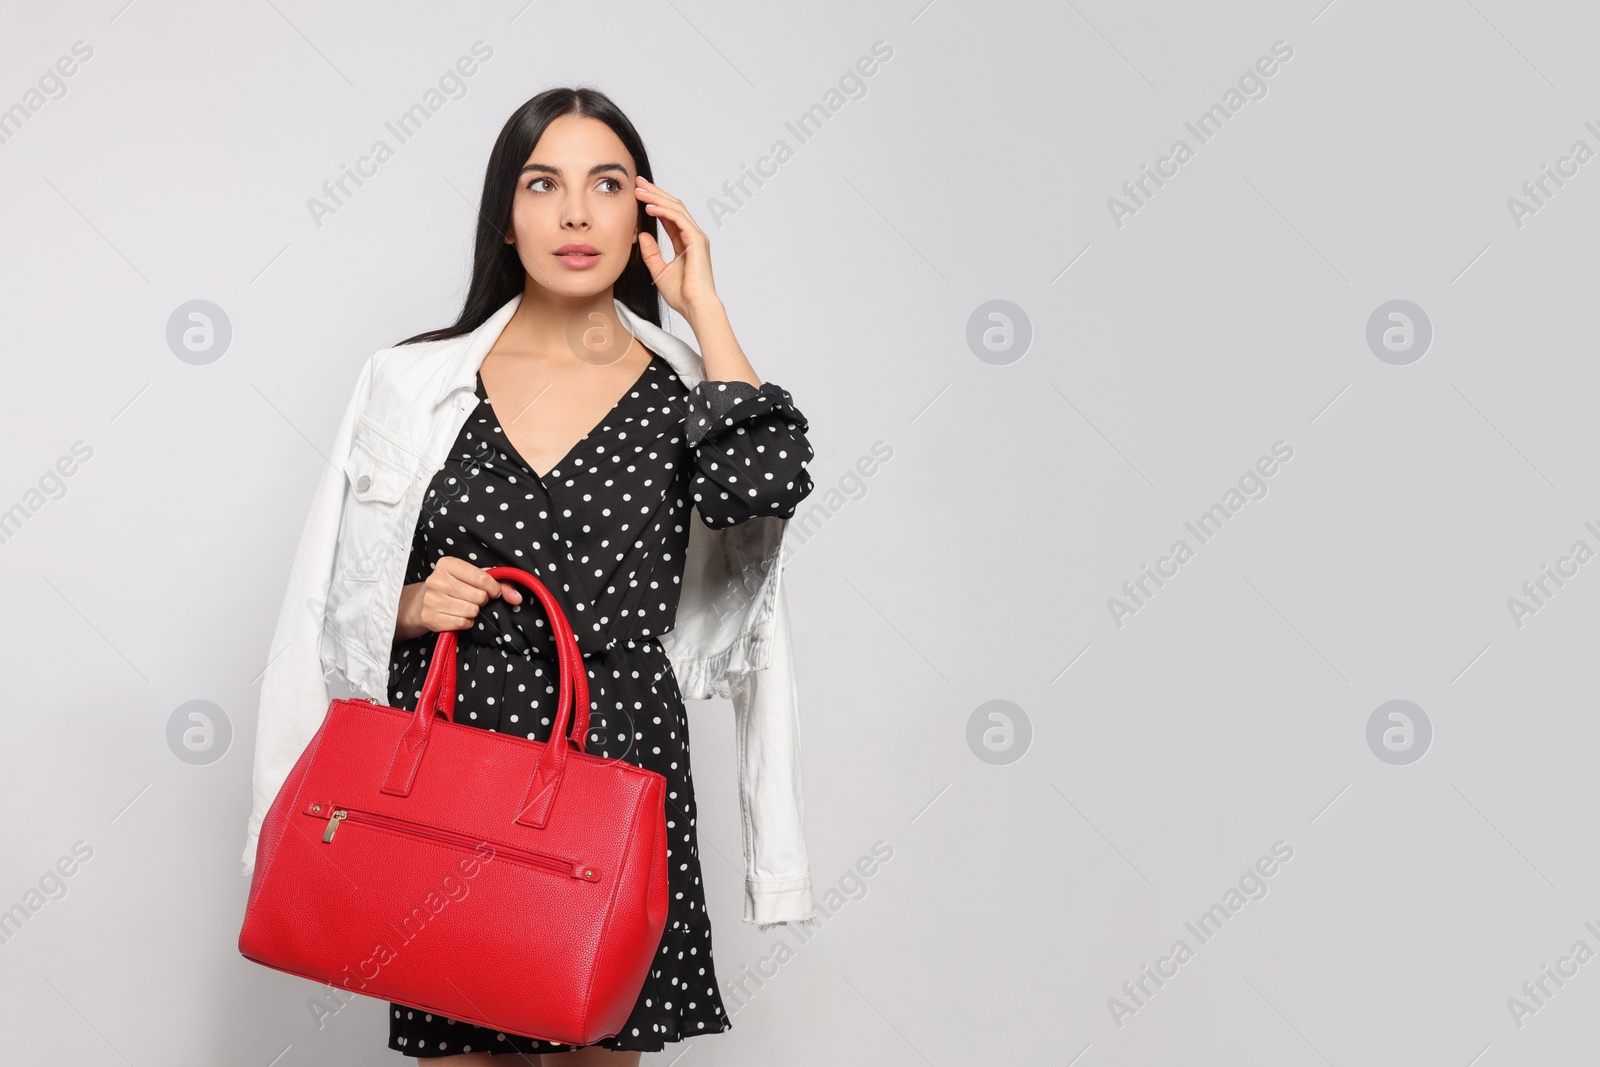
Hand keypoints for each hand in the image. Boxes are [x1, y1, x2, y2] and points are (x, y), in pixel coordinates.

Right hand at [395, 556, 522, 640]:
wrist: (423, 601)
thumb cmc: (455, 586)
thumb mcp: (475, 576)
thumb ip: (500, 582)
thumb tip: (517, 598)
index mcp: (447, 564)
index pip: (483, 578)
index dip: (494, 588)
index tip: (493, 592)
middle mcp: (436, 580)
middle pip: (478, 597)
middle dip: (481, 600)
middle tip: (473, 599)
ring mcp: (431, 599)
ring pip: (471, 611)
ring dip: (473, 612)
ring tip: (464, 606)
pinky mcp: (430, 617)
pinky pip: (461, 623)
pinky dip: (465, 622)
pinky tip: (458, 615)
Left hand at [634, 175, 719, 319]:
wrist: (695, 307)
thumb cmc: (682, 295)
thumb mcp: (659, 270)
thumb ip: (650, 253)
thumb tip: (642, 235)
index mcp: (686, 242)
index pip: (669, 216)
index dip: (654, 203)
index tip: (638, 194)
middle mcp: (693, 236)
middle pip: (673, 207)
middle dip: (655, 193)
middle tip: (638, 182)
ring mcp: (697, 237)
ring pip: (676, 208)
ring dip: (656, 198)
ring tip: (639, 191)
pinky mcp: (697, 240)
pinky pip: (678, 219)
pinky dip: (663, 211)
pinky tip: (648, 207)